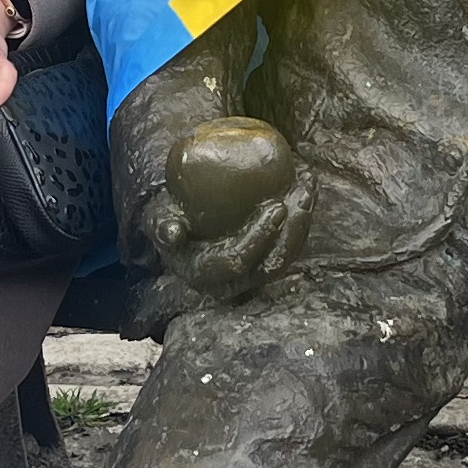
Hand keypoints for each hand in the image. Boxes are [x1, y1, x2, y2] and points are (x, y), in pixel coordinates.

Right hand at [142, 178, 300, 308]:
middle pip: (270, 264)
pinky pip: (292, 244)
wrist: (183, 217)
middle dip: (293, 231)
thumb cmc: (170, 214)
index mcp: (203, 273)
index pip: (236, 261)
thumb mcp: (157, 217)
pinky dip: (303, 217)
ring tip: (308, 187)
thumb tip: (172, 232)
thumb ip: (161, 225)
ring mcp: (253, 272)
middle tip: (302, 194)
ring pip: (286, 256)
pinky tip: (309, 186)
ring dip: (303, 223)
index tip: (276, 206)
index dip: (259, 238)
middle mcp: (231, 281)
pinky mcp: (268, 259)